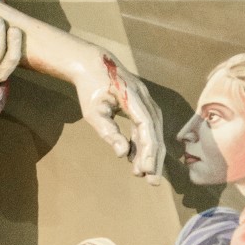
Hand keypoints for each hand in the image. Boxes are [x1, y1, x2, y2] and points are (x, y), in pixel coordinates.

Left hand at [72, 48, 164, 177]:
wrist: (92, 64)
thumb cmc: (90, 88)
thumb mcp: (93, 112)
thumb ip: (108, 132)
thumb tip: (123, 154)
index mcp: (134, 98)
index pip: (147, 128)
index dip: (149, 150)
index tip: (148, 170)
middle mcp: (146, 99)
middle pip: (155, 132)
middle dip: (154, 157)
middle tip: (151, 181)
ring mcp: (147, 101)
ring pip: (153, 131)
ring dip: (149, 152)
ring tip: (141, 173)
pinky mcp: (143, 105)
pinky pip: (147, 126)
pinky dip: (143, 142)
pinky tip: (135, 157)